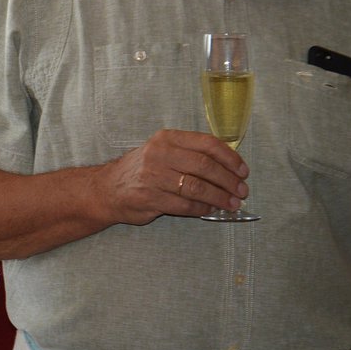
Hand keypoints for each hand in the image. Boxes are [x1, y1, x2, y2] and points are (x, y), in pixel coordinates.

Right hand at [92, 129, 248, 224]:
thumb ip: (190, 153)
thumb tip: (228, 166)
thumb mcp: (162, 151)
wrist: (107, 188)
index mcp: (167, 139)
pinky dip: (202, 209)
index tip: (243, 170)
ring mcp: (153, 177)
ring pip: (196, 187)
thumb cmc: (142, 169)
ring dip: (219, 198)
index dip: (230, 158)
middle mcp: (159, 154)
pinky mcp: (150, 198)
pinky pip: (184, 205)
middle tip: (241, 191)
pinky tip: (210, 210)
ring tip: (232, 204)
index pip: (206, 144)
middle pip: (204, 166)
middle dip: (228, 180)